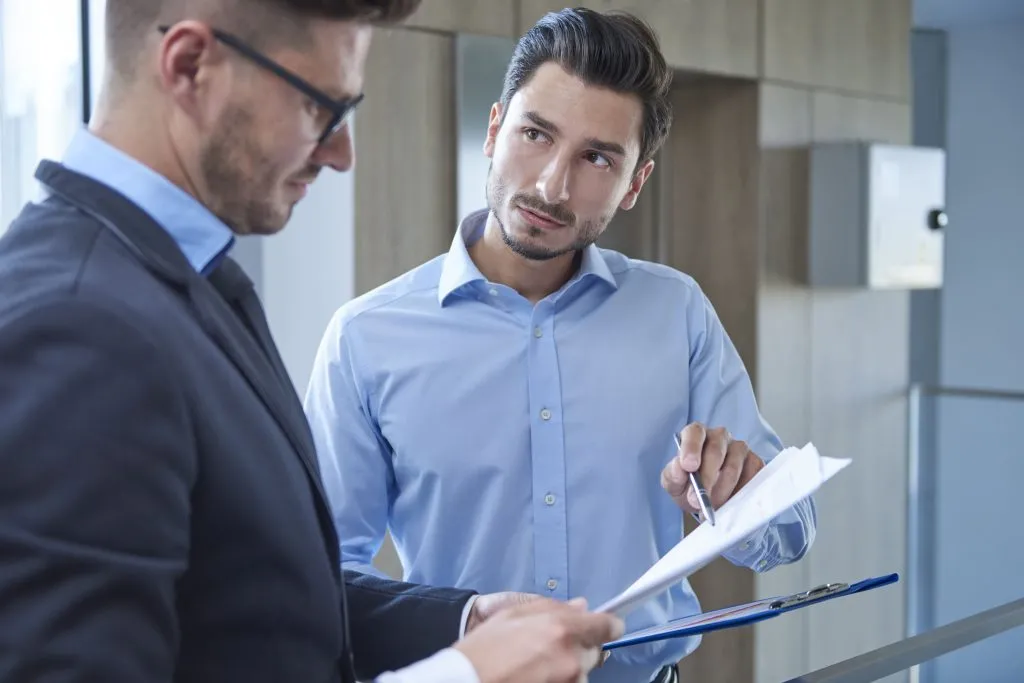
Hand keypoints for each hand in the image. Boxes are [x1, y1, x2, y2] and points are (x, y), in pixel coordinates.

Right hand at [454, 597, 623, 682]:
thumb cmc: (482, 650)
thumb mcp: (513, 615)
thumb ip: (552, 608)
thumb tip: (581, 607)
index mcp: (561, 629)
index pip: (606, 626)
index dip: (607, 625)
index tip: (606, 627)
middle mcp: (572, 658)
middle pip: (595, 652)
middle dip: (580, 648)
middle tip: (551, 650)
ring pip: (582, 674)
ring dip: (569, 670)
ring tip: (537, 668)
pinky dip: (560, 682)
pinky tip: (535, 678)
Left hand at [661, 423, 764, 514]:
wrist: (705, 499)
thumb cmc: (687, 485)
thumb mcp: (673, 482)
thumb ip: (673, 475)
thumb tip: (679, 468)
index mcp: (696, 434)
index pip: (694, 432)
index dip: (691, 448)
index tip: (689, 467)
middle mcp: (719, 436)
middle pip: (715, 451)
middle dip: (706, 478)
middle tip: (697, 500)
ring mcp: (739, 448)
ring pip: (734, 467)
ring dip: (721, 490)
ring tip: (711, 506)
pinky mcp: (755, 462)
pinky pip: (751, 477)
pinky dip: (739, 493)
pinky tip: (730, 503)